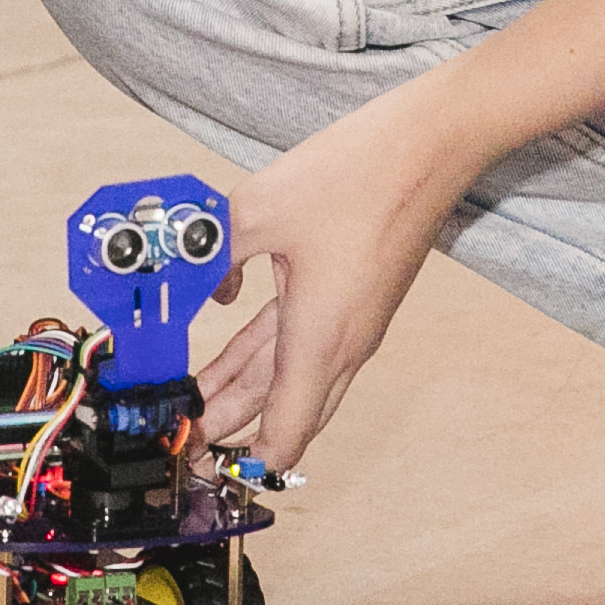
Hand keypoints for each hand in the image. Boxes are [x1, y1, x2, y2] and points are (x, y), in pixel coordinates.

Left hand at [196, 95, 476, 467]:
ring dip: (244, 390)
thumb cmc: (362, 176)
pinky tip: (229, 331)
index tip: (199, 460)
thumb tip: (172, 273)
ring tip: (195, 401)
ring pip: (291, 375)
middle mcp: (343, 343)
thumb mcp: (259, 211)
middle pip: (283, 412)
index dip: (240, 460)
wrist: (432, 144)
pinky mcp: (354, 296)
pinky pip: (301, 340)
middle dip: (232, 429)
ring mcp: (352, 321)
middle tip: (187, 435)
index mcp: (321, 340)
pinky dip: (263, 350)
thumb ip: (206, 251)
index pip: (283, 437)